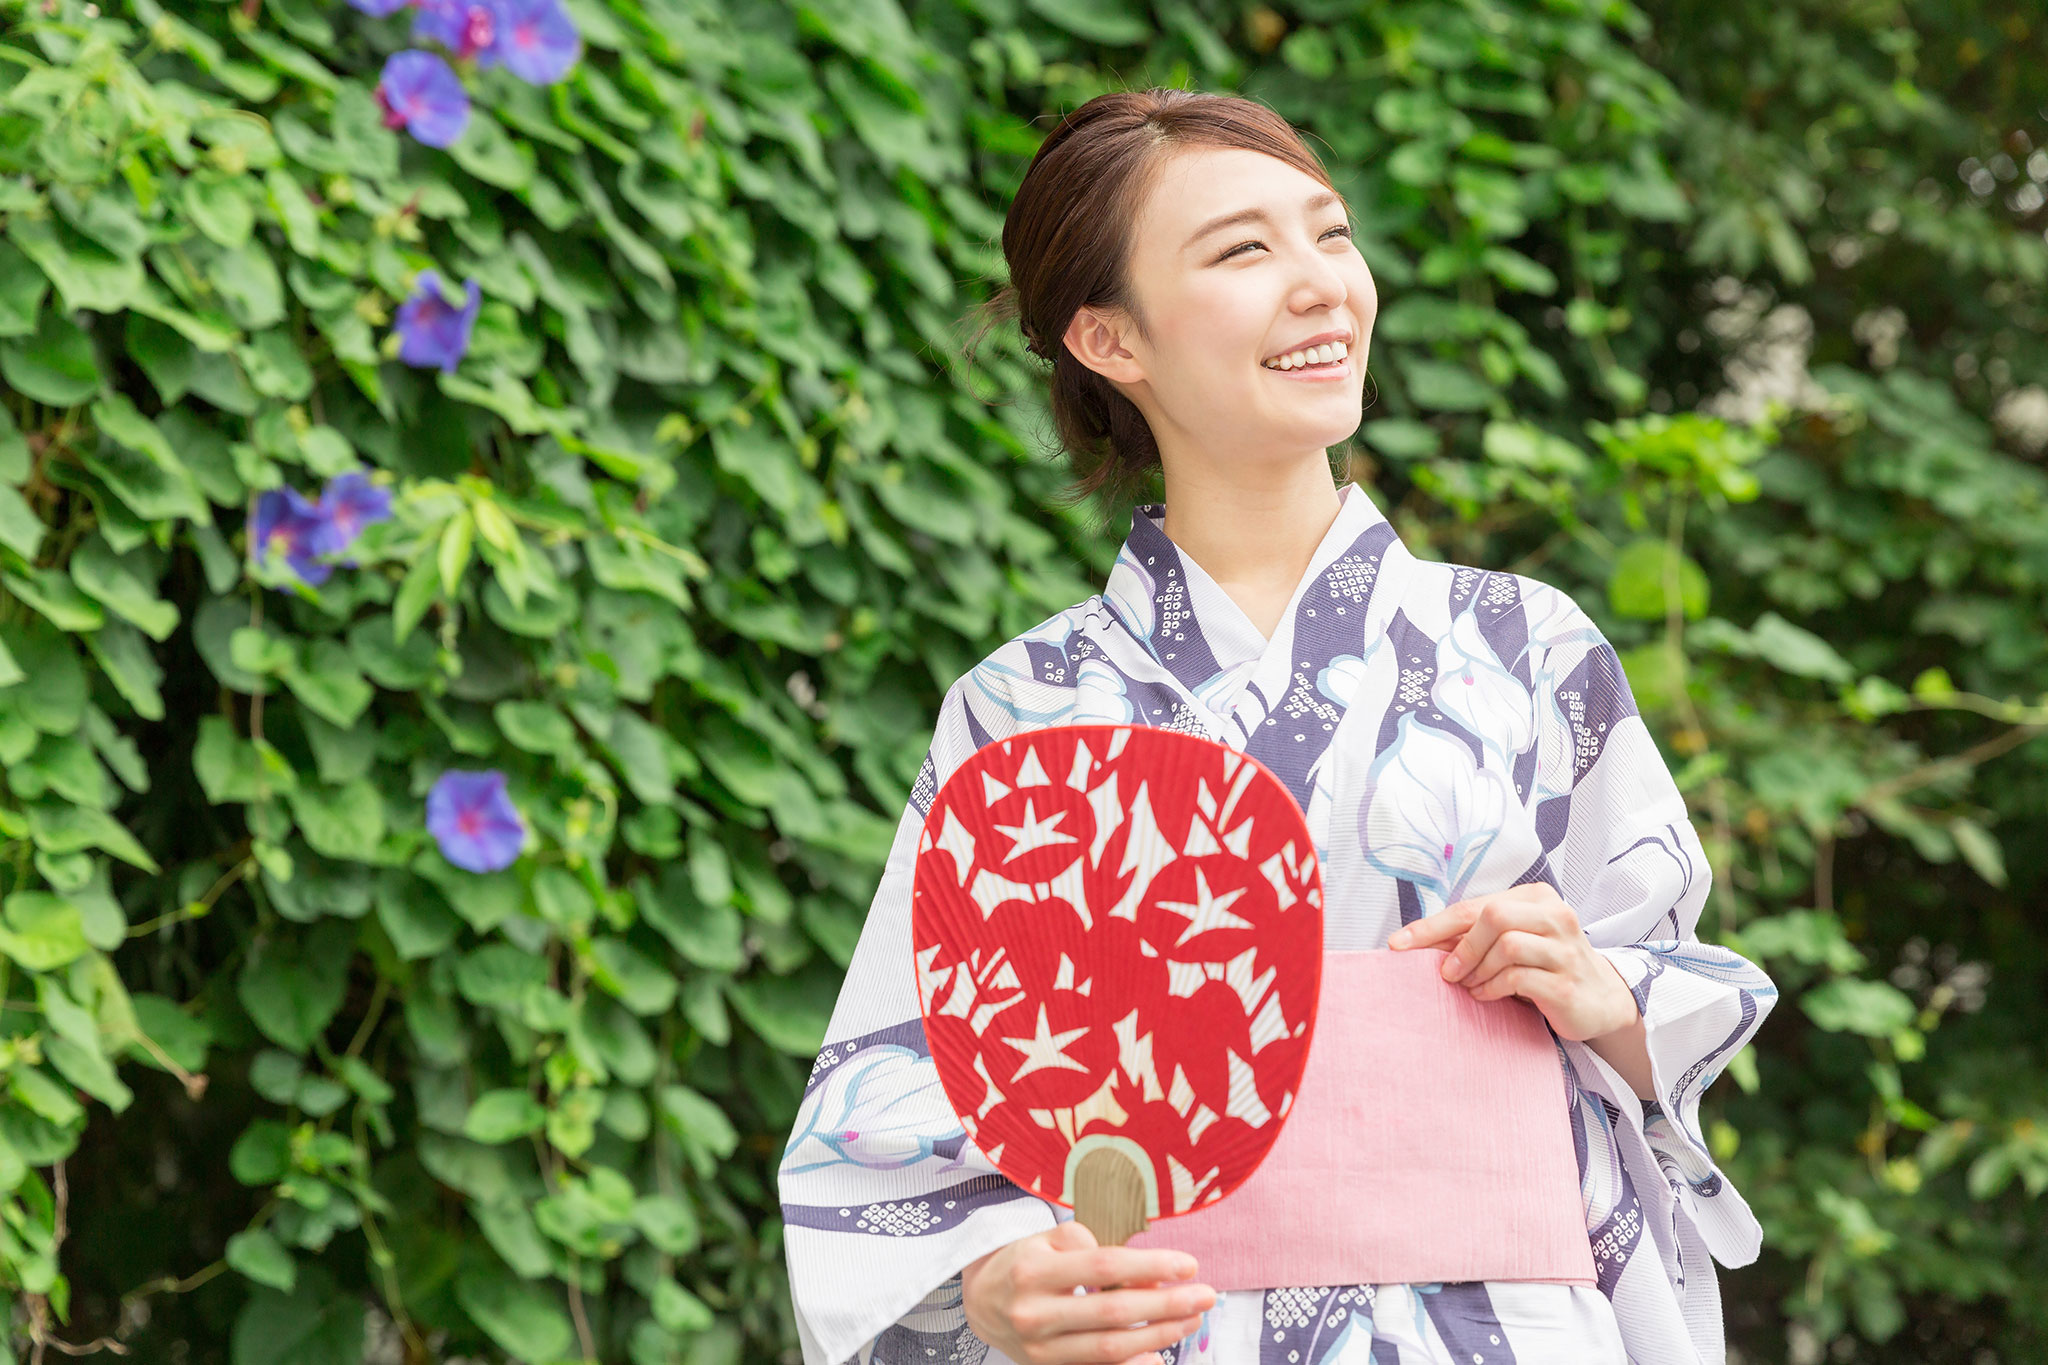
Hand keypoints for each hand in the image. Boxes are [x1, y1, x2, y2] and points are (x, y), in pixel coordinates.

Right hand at [960, 1220, 1213, 1364]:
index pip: (1103, 1266)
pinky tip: (1159, 1357)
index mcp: (1034, 1270)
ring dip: (1158, 1335)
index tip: (1189, 1264)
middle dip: (1166, 1305)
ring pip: (1110, 1348)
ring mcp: (1040, 1348)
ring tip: (1191, 1320)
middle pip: (1113, 1312)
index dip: (1151, 1265)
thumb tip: (1150, 1277)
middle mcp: (1035, 1313)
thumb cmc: (1025, 1261)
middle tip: (1205, 1296)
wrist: (982, 1302)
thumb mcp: (1049, 1239)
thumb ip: (1097, 1249)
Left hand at [1386, 882, 1638, 1043]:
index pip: (1475, 905)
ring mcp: (1565, 949)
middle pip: (1493, 916)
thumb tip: (1417, 942)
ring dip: (1476, 969)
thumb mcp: (1512, 943)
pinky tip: (1485, 995)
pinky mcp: (1566, 982)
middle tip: (1446, 973)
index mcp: (1537, 898)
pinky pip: (1517, 977)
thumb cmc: (1544, 966)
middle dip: (1461, 946)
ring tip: (1469, 986)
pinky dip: (1491, 988)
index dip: (1433, 924)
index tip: (1398, 944)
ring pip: (1506, 945)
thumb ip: (1474, 936)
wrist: (1600, 1001)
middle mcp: (1556, 916)